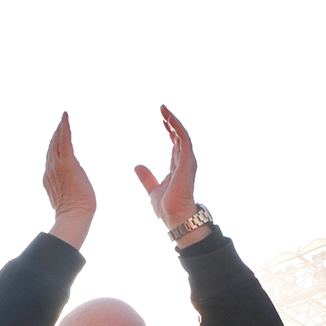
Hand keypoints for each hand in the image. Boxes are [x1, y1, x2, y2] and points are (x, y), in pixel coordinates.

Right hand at [43, 112, 94, 248]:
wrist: (75, 215)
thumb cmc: (76, 211)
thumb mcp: (69, 194)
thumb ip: (68, 183)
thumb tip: (74, 176)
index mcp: (49, 178)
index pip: (51, 157)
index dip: (53, 146)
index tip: (56, 137)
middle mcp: (50, 170)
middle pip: (51, 147)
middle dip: (55, 134)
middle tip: (60, 123)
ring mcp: (57, 166)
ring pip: (56, 142)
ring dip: (60, 128)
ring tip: (63, 118)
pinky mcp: (67, 163)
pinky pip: (65, 141)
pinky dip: (65, 127)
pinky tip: (65, 117)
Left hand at [133, 106, 207, 245]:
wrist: (174, 217)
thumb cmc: (167, 208)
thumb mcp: (152, 189)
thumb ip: (146, 178)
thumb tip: (137, 166)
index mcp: (177, 167)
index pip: (175, 144)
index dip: (169, 130)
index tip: (162, 120)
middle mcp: (184, 162)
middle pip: (179, 136)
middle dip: (171, 122)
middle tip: (162, 108)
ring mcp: (187, 162)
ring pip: (182, 135)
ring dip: (174, 121)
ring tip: (165, 110)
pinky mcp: (188, 162)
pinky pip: (184, 140)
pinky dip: (178, 128)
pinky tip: (170, 119)